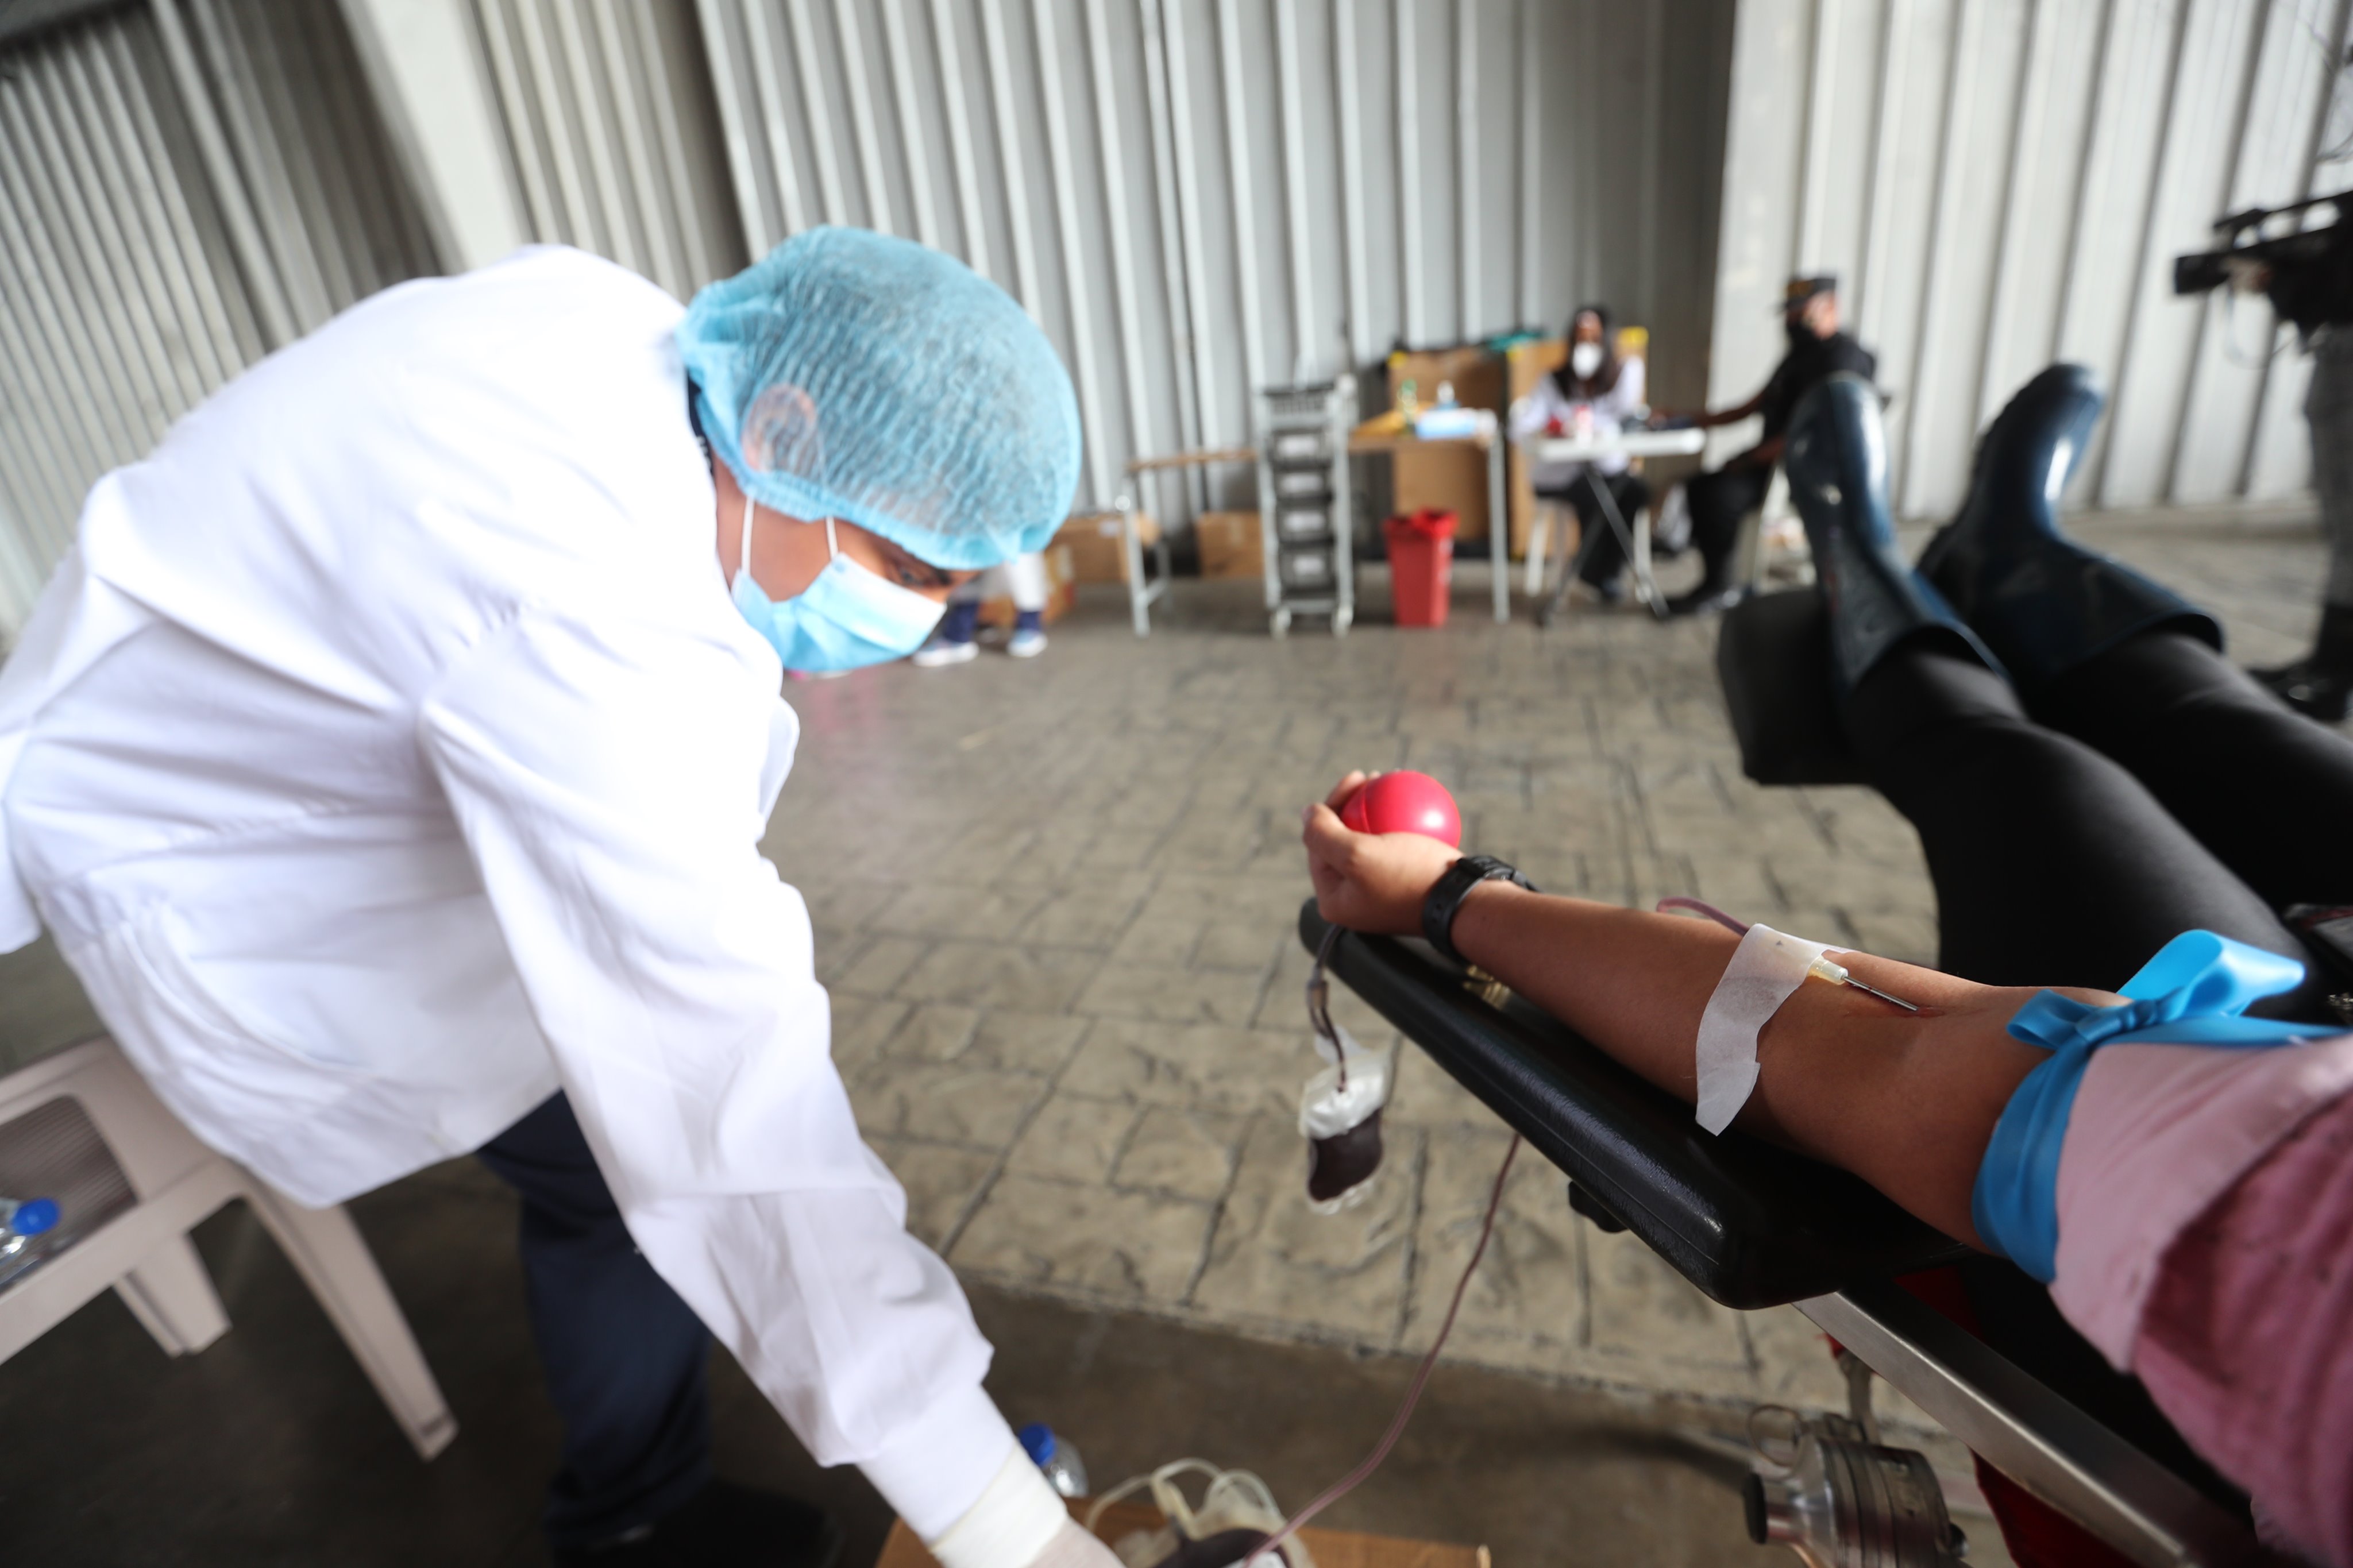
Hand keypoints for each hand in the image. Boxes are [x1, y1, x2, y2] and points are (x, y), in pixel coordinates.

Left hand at [1302, 772, 1462, 935]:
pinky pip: (1397, 847)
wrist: (1464, 903)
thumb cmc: (1409, 878)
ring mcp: (1380, 893)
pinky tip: (1413, 800)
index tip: (1356, 777)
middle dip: (1354, 803)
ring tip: (1392, 782)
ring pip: (1371, 840)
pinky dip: (1402, 823)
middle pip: (1344, 840)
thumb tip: (1306, 812)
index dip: (1332, 803)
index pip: (1319, 841)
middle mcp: (1353, 899)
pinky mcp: (1405, 885)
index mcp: (1333, 899)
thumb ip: (1321, 834)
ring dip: (1378, 809)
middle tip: (1374, 776)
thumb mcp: (1355, 855)